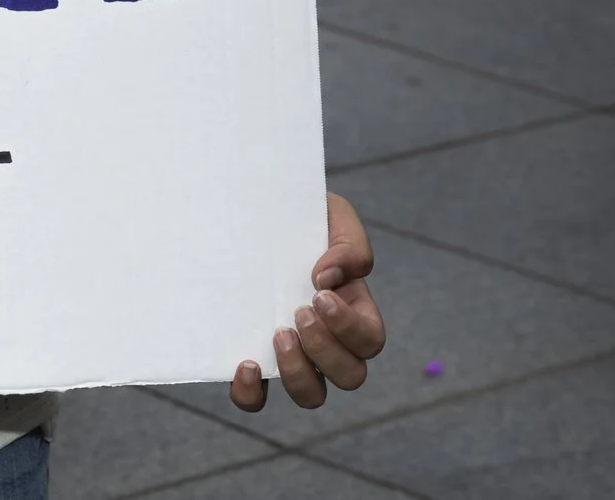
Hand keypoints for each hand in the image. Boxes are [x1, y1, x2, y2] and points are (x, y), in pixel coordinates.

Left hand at [228, 193, 385, 411]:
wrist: (255, 215)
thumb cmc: (302, 218)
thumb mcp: (333, 216)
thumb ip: (348, 243)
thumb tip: (329, 276)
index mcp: (353, 310)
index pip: (369, 340)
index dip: (349, 327)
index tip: (320, 294)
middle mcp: (328, 341)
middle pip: (350, 375)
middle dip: (326, 350)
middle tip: (298, 313)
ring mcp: (291, 355)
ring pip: (311, 395)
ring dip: (298, 372)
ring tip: (277, 334)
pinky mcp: (255, 362)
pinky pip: (257, 400)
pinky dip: (252, 394)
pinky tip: (245, 364)